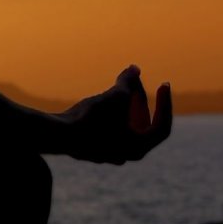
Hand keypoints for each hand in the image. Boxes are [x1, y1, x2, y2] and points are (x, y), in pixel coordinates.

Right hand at [58, 65, 172, 164]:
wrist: (57, 135)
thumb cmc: (92, 118)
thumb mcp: (115, 96)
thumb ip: (128, 82)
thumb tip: (135, 68)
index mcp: (139, 147)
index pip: (162, 124)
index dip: (166, 103)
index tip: (163, 84)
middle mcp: (126, 155)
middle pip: (140, 124)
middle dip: (139, 101)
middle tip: (133, 82)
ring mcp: (107, 155)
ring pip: (122, 129)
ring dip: (123, 109)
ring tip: (115, 91)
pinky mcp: (91, 151)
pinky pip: (107, 132)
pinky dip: (108, 117)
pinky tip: (99, 103)